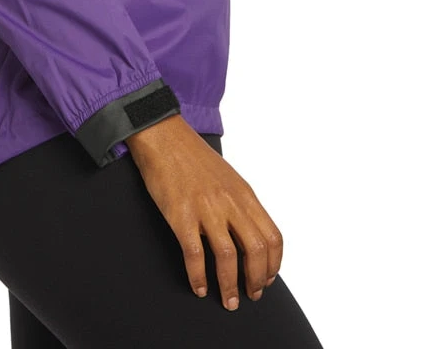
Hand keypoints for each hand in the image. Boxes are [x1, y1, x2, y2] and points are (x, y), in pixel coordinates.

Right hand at [124, 115, 281, 308]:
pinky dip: (198, 277)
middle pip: (256, 250)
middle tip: (251, 295)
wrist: (164, 136)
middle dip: (256, 280)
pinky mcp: (180, 214)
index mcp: (244, 194)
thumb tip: (248, 235)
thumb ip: (240, 204)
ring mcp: (205, 209)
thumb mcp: (228, 178)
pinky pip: (194, 254)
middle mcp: (229, 202)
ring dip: (230, 286)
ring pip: (228, 257)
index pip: (272, 236)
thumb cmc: (193, 157)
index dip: (273, 264)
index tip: (267, 279)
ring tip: (228, 300)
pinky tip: (199, 287)